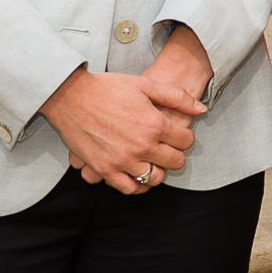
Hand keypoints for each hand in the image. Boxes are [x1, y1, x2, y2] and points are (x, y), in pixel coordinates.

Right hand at [67, 23, 216, 186]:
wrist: (70, 96)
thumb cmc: (108, 88)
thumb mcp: (146, 84)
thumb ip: (177, 97)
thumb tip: (201, 108)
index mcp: (155, 124)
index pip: (186, 141)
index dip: (185, 137)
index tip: (179, 134)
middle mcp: (142, 146)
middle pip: (174, 162)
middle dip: (176, 154)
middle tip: (169, 147)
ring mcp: (123, 161)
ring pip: (155, 178)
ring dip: (159, 170)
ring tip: (154, 160)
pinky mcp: (104, 170)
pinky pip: (129, 188)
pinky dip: (137, 185)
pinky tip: (138, 175)